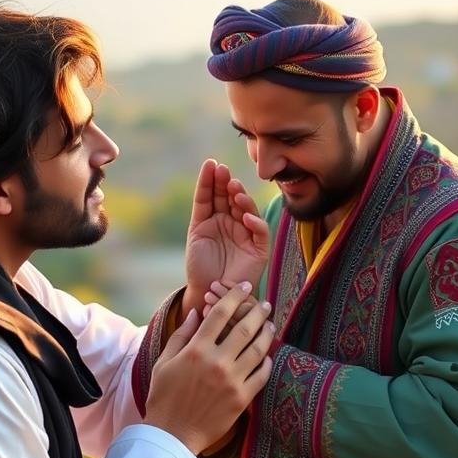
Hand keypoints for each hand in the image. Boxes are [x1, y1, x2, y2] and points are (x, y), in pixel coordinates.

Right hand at [146, 282, 274, 453]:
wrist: (172, 434)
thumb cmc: (163, 397)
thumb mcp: (164, 362)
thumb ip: (181, 335)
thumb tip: (197, 311)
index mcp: (196, 350)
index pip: (220, 313)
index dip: (235, 296)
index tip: (244, 286)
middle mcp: (216, 362)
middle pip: (245, 328)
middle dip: (258, 311)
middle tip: (265, 304)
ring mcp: (232, 381)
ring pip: (258, 349)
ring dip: (266, 334)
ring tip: (270, 325)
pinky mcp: (242, 399)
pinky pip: (261, 375)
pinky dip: (266, 362)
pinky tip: (267, 355)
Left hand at [183, 159, 268, 318]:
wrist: (209, 293)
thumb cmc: (200, 266)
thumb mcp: (197, 232)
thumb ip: (203, 207)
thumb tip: (209, 174)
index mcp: (215, 218)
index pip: (214, 195)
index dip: (212, 181)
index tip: (210, 164)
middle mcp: (231, 222)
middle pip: (230, 199)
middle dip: (227, 184)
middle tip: (223, 172)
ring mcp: (246, 234)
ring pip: (247, 211)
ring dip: (241, 198)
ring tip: (234, 188)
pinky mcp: (259, 249)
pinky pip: (260, 232)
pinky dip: (254, 223)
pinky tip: (244, 216)